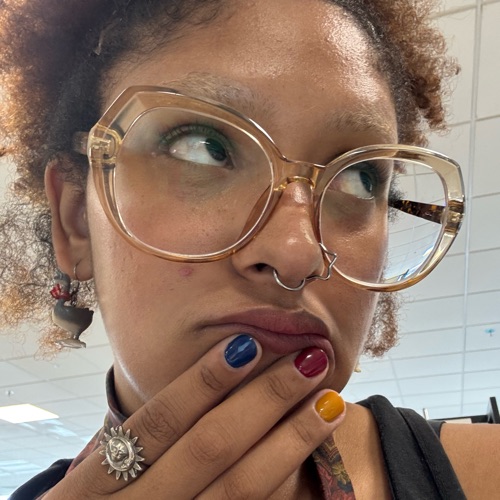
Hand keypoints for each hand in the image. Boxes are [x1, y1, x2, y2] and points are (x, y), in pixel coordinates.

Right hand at [44, 334, 344, 498]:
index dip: (204, 381)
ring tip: (328, 401)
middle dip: (265, 400)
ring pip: (240, 487)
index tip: (248, 343)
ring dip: (291, 440)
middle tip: (310, 359)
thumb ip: (141, 440)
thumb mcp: (97, 478)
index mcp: (96, 486)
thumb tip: (221, 362)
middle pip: (209, 448)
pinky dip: (284, 479)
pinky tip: (314, 450)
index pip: (159, 422)